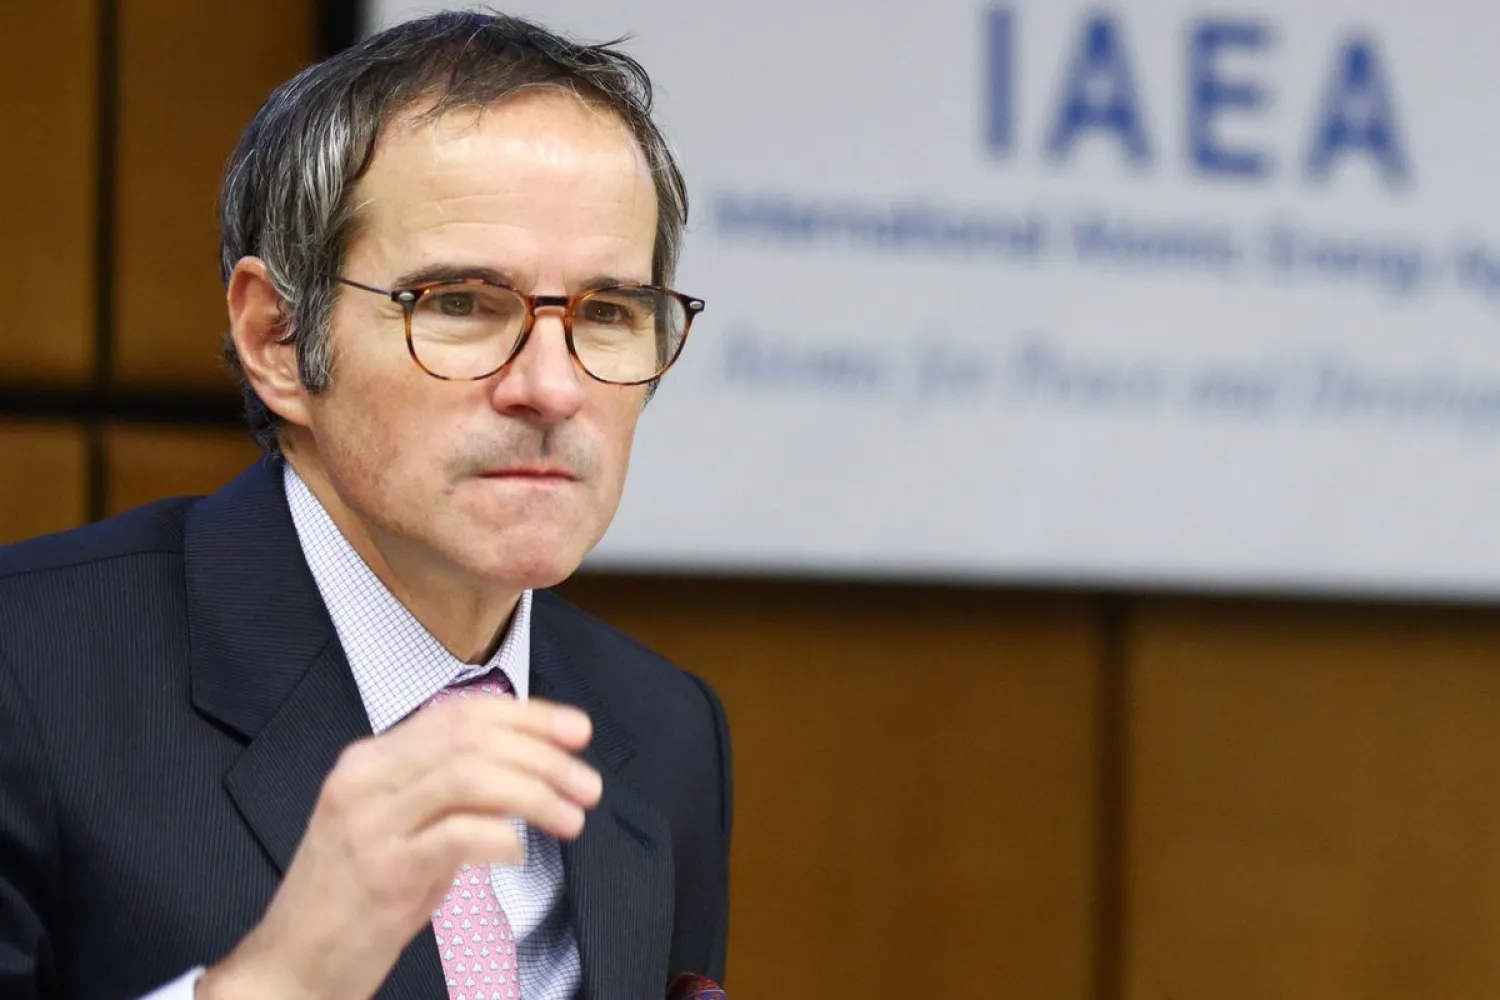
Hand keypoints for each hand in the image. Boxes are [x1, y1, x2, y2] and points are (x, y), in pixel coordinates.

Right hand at [195, 696, 600, 999]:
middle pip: (472, 737)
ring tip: (571, 818)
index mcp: (371, 759)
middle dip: (543, 753)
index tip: (576, 730)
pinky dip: (501, 837)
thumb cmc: (354, 899)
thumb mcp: (399, 827)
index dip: (528, 715)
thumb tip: (528, 766)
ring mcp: (371, 824)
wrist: (291, 967)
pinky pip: (458, 835)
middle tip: (586, 783)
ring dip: (535, 792)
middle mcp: (366, 779)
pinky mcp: (382, 872)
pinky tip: (518, 852)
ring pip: (470, 776)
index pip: (461, 712)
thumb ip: (450, 793)